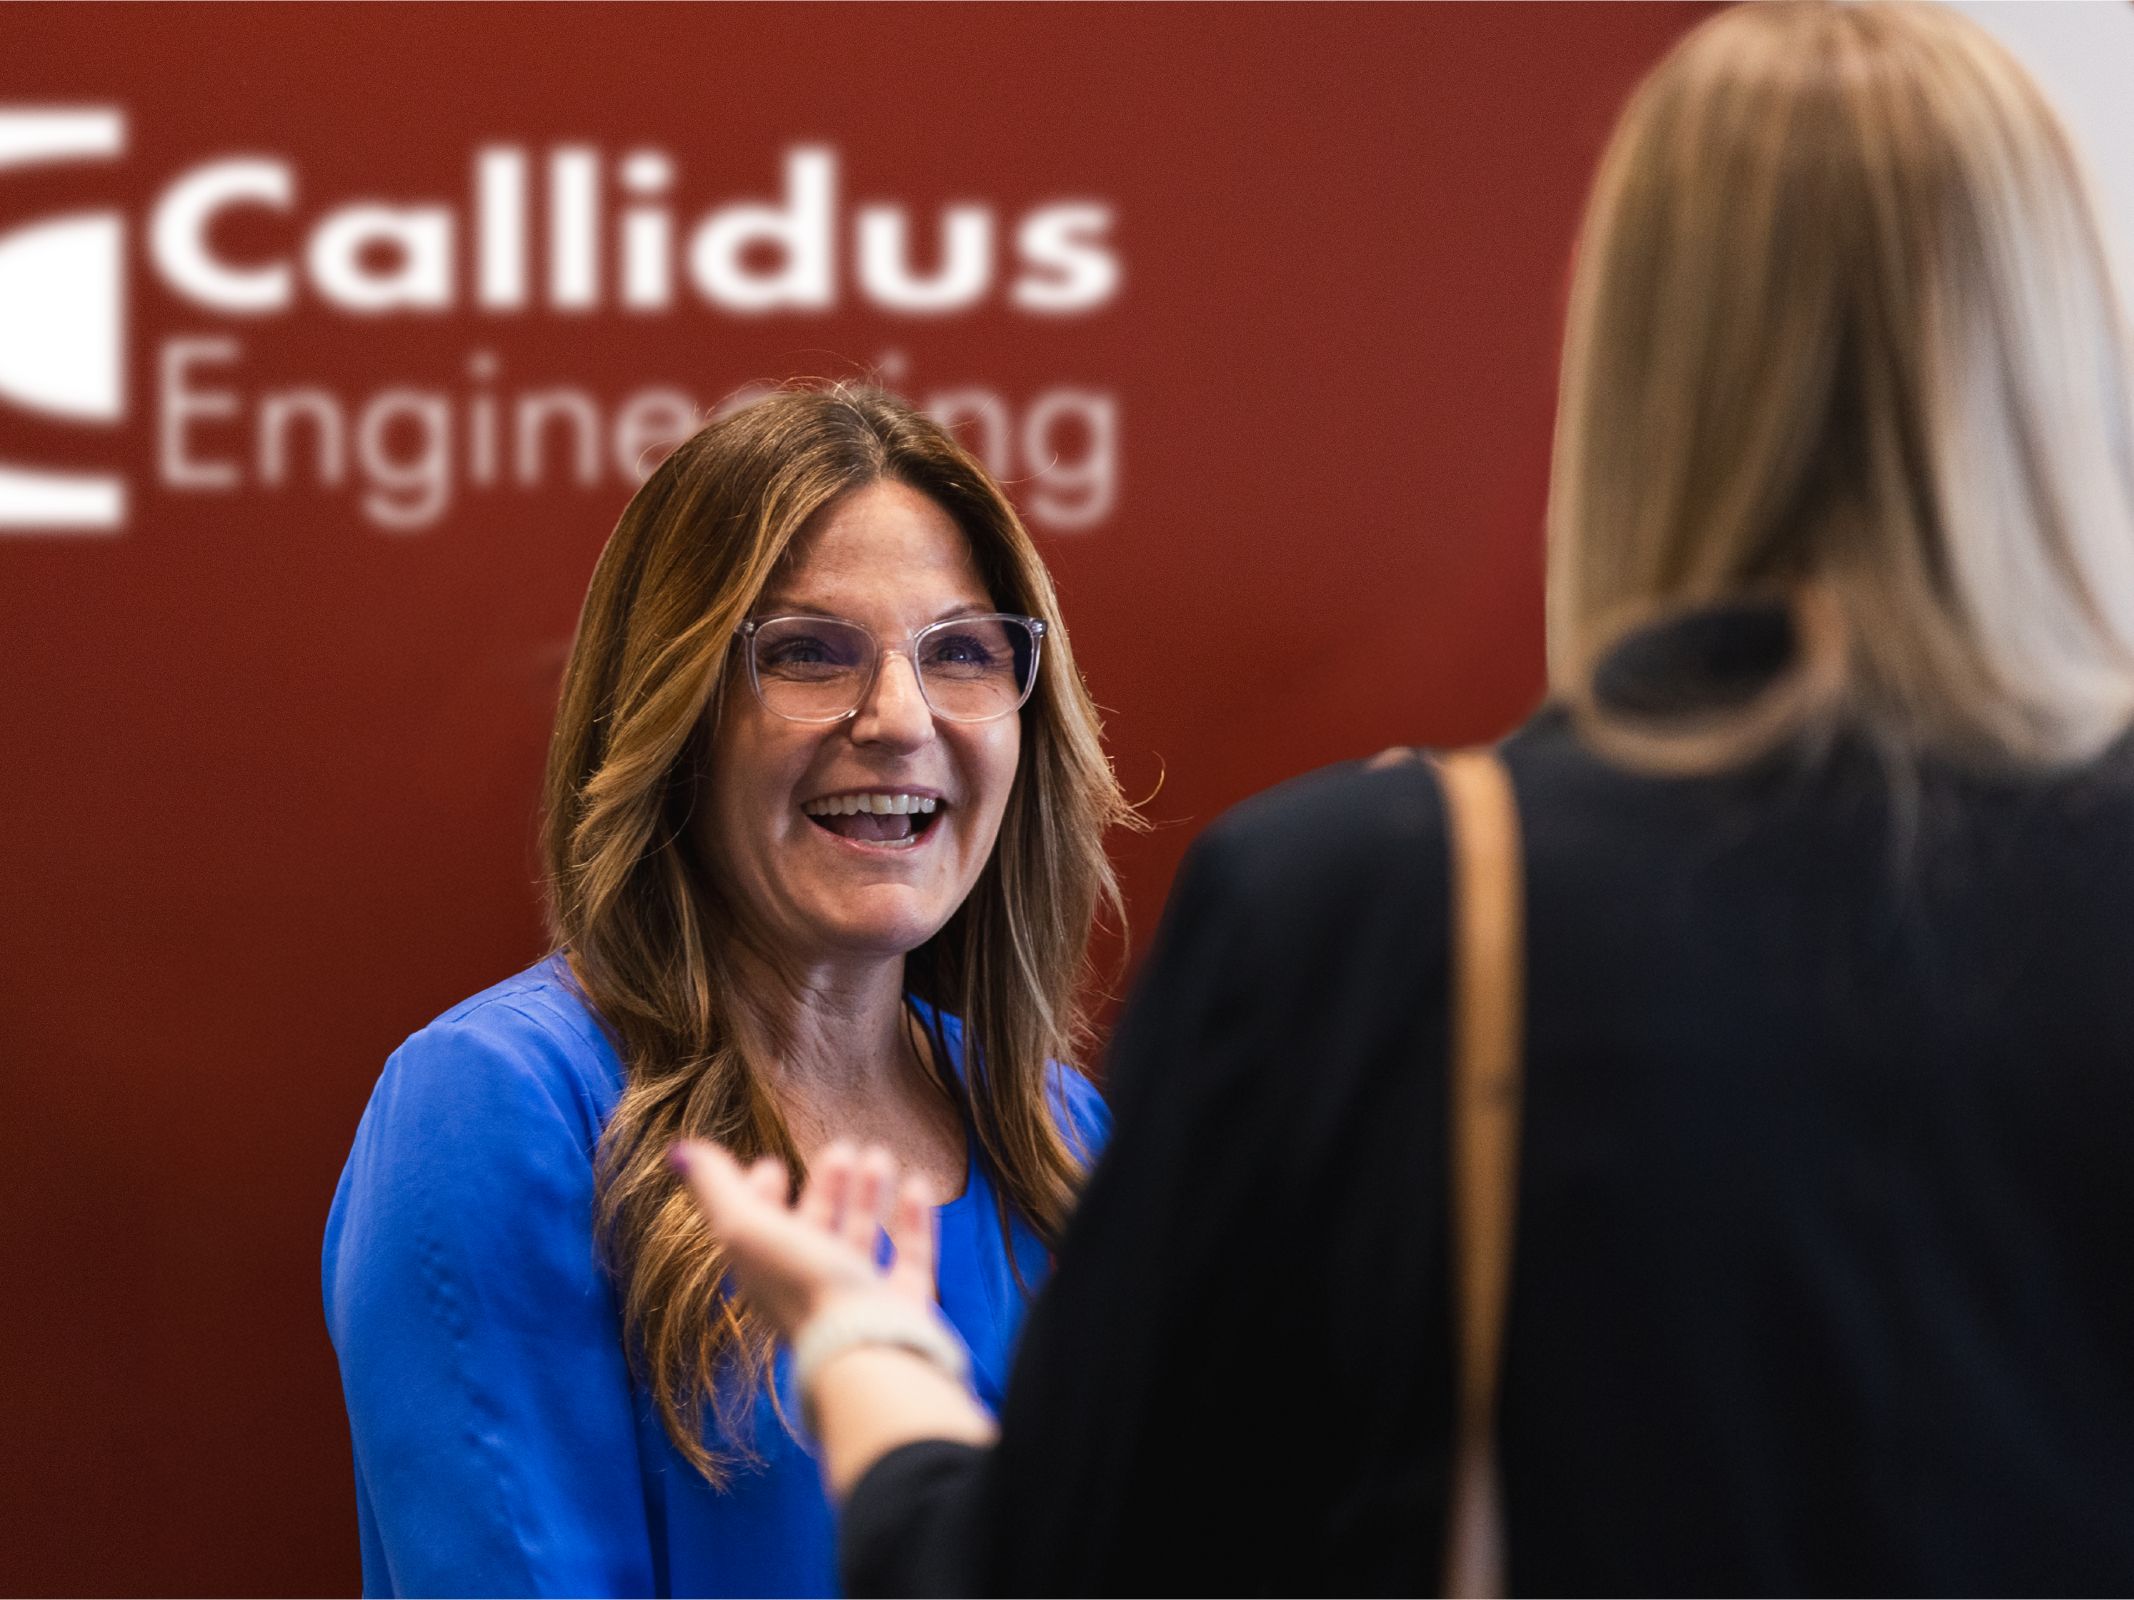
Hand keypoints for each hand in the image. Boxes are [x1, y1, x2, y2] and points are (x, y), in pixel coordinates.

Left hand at [672, 1139, 938, 1340]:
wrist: (864, 1346)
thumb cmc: (801, 1287)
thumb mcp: (746, 1227)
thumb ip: (715, 1186)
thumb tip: (678, 1150)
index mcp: (766, 1271)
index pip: (757, 1228)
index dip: (760, 1194)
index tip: (771, 1164)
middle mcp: (809, 1285)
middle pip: (813, 1229)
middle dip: (825, 1187)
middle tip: (841, 1149)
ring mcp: (857, 1298)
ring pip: (860, 1239)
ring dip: (867, 1195)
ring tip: (877, 1156)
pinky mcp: (900, 1305)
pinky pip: (909, 1256)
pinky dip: (913, 1218)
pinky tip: (917, 1184)